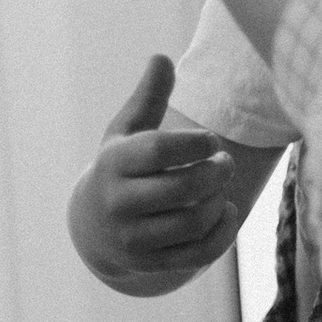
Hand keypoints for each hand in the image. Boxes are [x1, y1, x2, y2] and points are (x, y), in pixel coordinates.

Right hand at [66, 56, 243, 296]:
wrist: (96, 226)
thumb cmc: (123, 167)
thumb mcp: (127, 131)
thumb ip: (147, 97)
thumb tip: (162, 57)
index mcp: (113, 163)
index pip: (160, 150)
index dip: (196, 142)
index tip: (210, 139)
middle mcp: (118, 203)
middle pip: (184, 188)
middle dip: (217, 171)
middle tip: (226, 161)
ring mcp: (134, 238)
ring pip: (195, 222)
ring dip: (219, 200)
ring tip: (220, 186)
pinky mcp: (151, 264)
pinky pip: (199, 253)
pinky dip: (223, 233)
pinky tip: (225, 212)